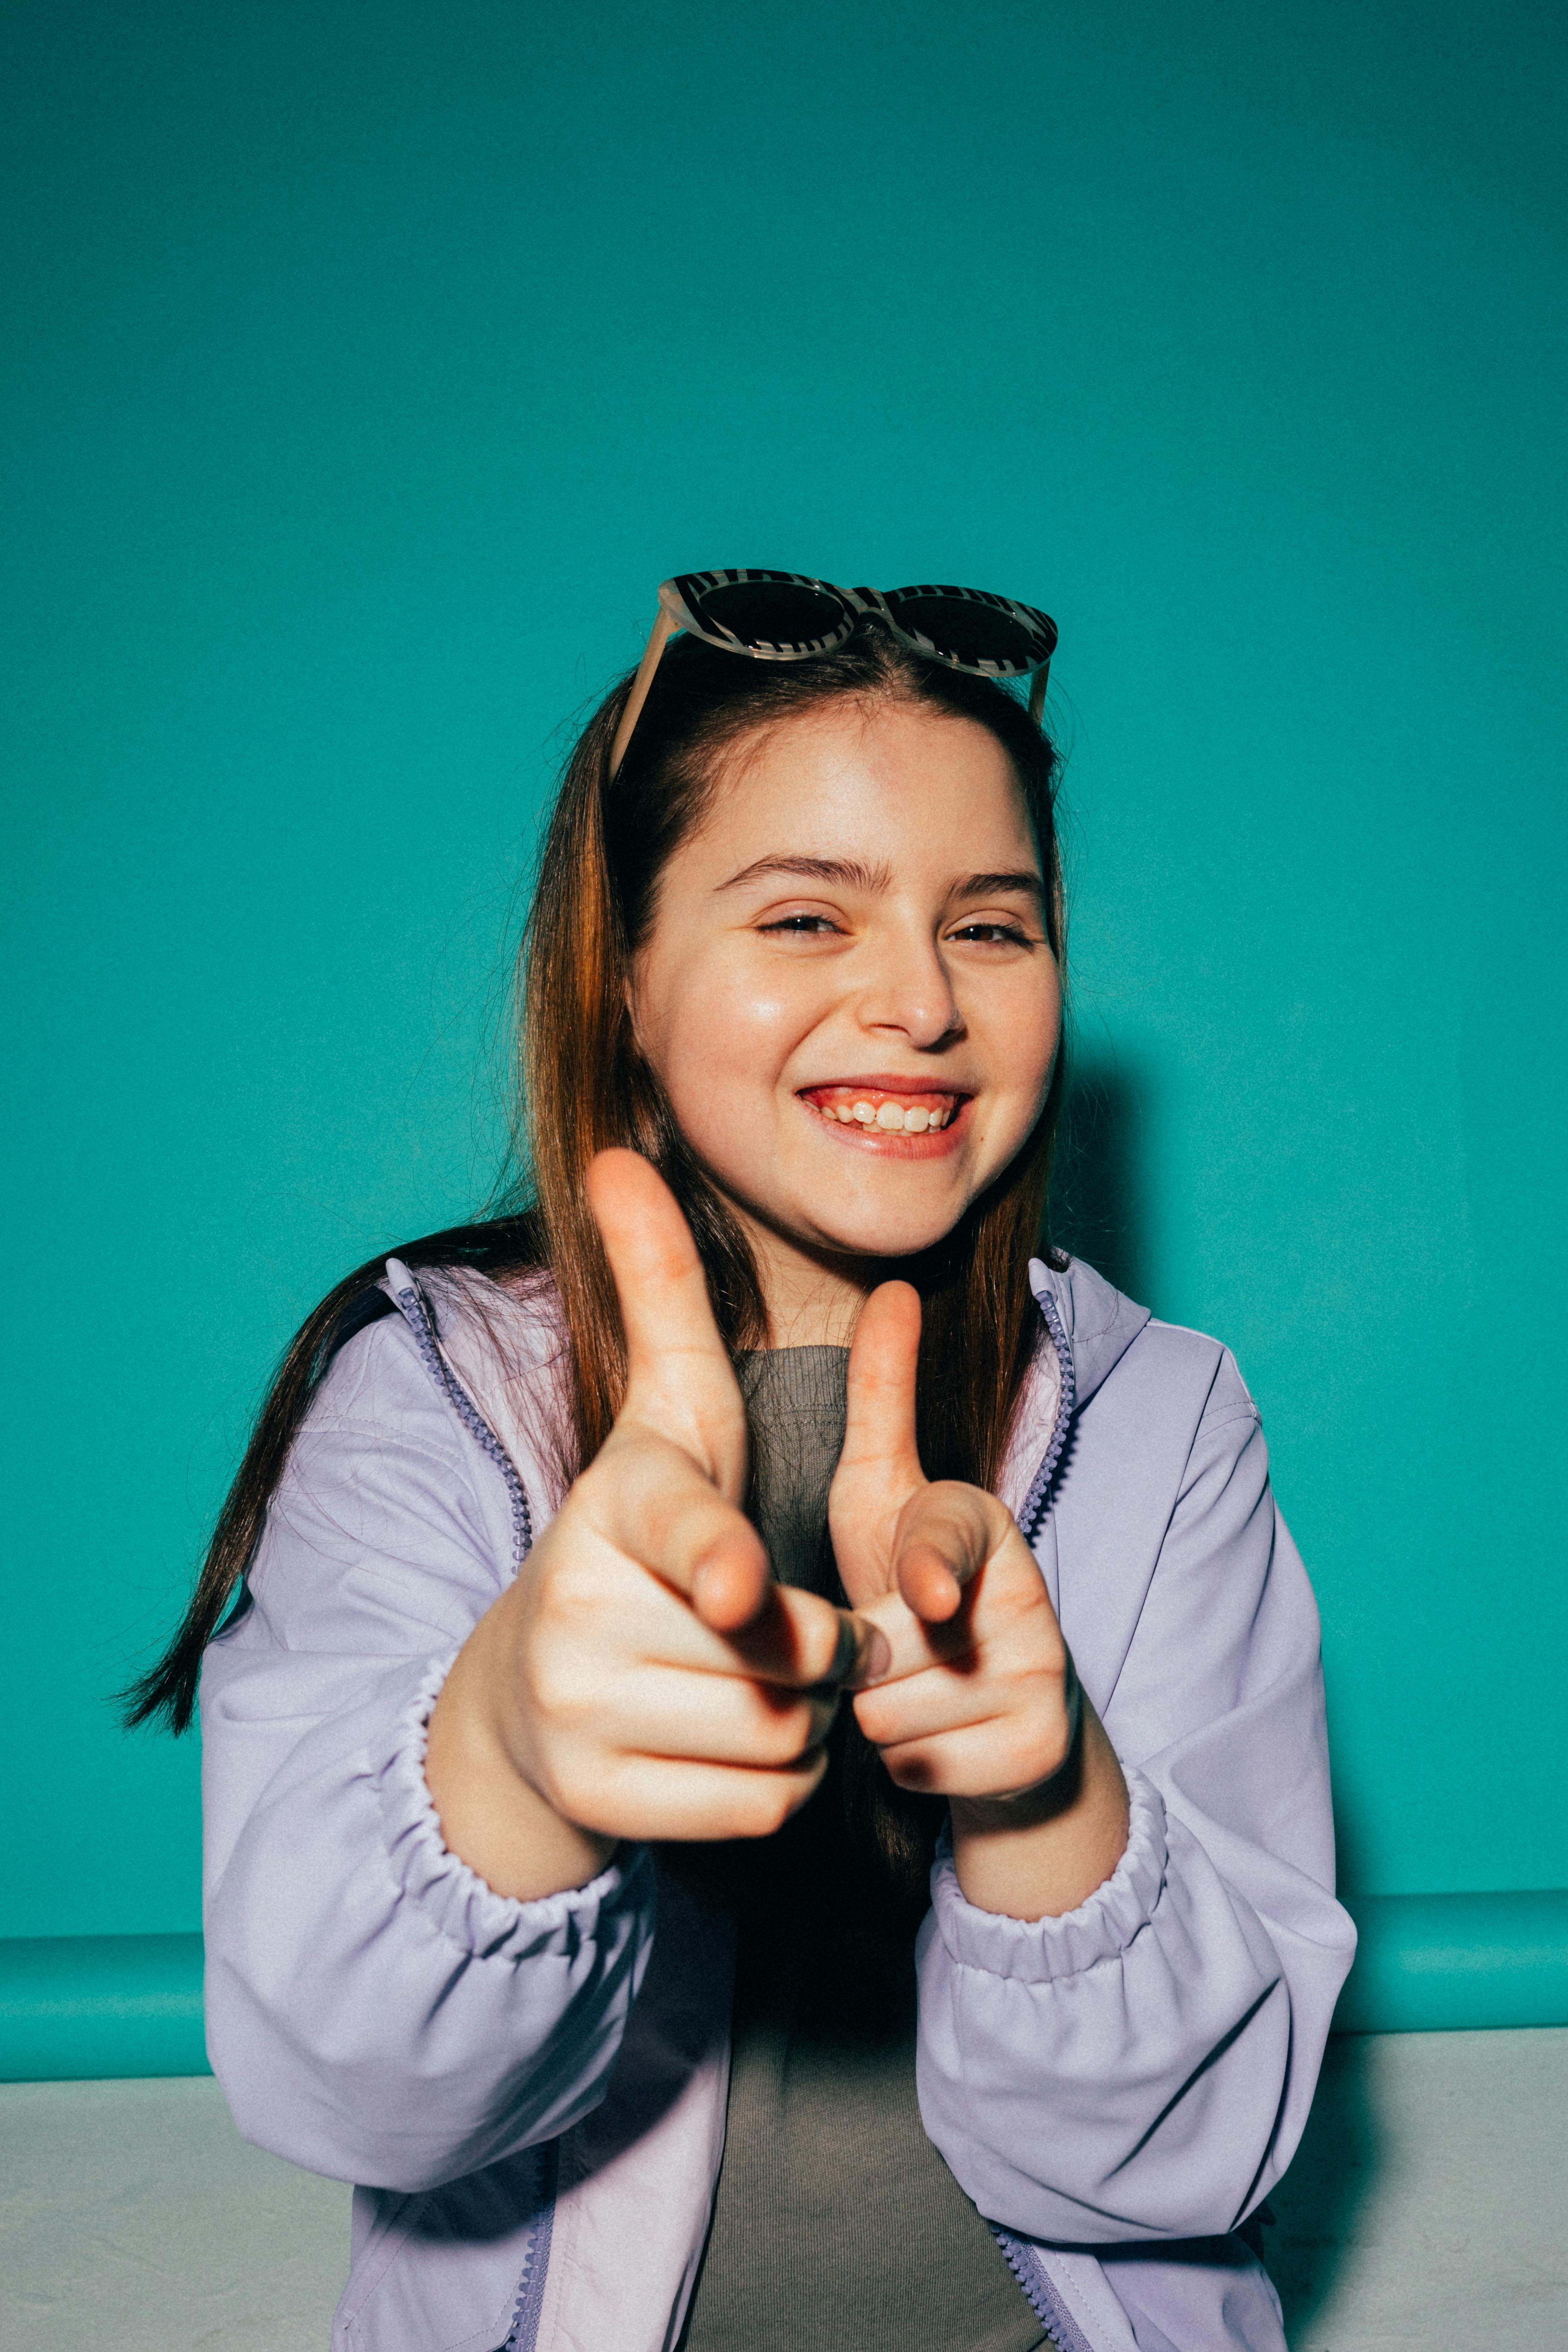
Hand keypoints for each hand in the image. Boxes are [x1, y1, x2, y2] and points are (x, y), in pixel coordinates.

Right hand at [425, 1151, 883, 1901]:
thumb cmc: (636, 1532)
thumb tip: (617, 1154)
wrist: (528, 1691)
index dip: (716, 1555)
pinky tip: (723, 1741)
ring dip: (803, 1718)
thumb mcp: (664, 1415)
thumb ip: (661, 1293)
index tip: (739, 1582)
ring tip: (743, 1679)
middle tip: (766, 1625)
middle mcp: (583, 1609)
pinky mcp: (599, 1801)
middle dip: (816, 1650)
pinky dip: (773, 1785)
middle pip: (789, 1653)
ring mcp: (580, 1714)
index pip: (679, 1528)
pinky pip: (762, 1805)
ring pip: (784, 1735)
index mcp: (614, 1507)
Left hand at [830, 1282, 1129, 1918]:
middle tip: (891, 1648)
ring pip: (890, 1716)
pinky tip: (933, 1740)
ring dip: (876, 1718)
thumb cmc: (916, 1590)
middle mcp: (1025, 1597)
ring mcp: (1039, 1678)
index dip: (930, 1568)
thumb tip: (892, 1285)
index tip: (926, 1595)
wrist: (1001, 1715)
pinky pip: (917, 1770)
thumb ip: (882, 1399)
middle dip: (858, 1662)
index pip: (946, 1541)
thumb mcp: (886, 1495)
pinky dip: (909, 1766)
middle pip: (880, 1649)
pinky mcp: (1038, 1751)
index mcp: (982, 1526)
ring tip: (909, 1691)